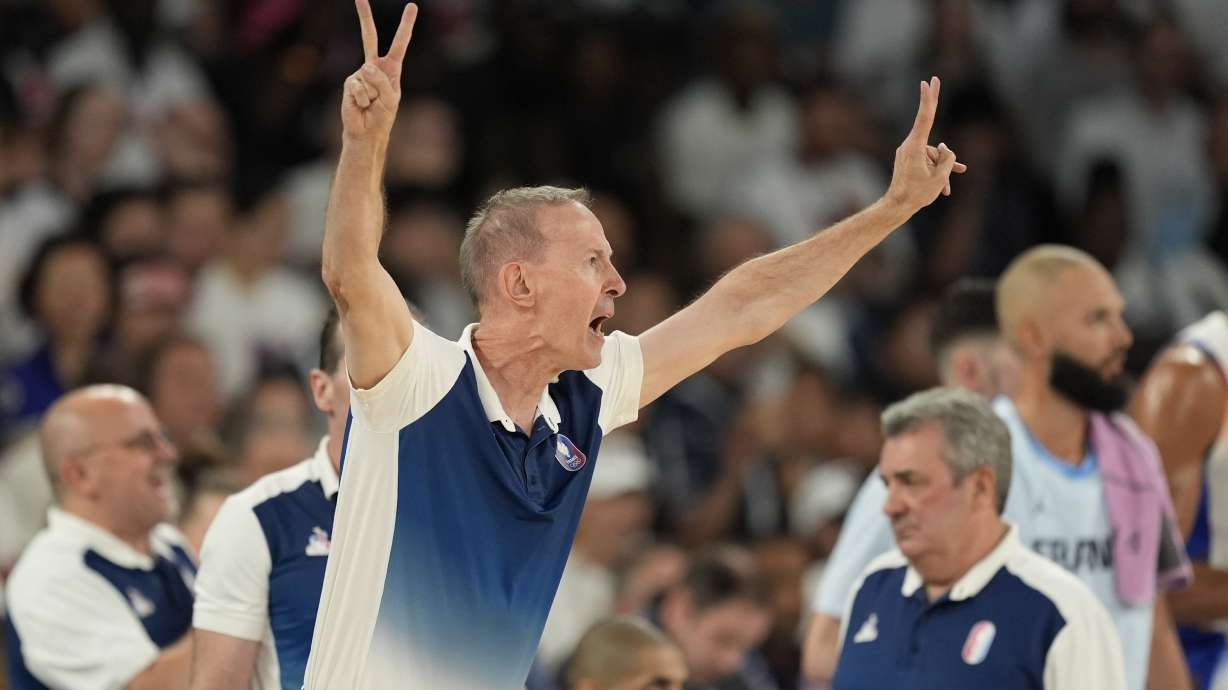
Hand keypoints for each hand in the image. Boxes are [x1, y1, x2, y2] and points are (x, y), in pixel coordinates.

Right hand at [341, 0, 417, 142]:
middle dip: (364, 17)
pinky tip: (362, 105)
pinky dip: (363, 99)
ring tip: (372, 104)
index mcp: (391, 68)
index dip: (406, 26)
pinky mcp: (349, 83)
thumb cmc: (382, 116)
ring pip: (369, 76)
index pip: (399, 43)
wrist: (366, 132)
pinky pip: (359, 87)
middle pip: (369, 37)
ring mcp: (360, 73)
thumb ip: (383, 82)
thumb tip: (366, 66)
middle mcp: (374, 66)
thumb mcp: (391, 99)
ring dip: (374, 94)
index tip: (412, 7)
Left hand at [884, 76, 967, 213]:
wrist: (896, 207)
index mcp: (915, 147)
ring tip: (944, 189)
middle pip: (933, 137)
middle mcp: (910, 146)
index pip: (925, 118)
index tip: (928, 83)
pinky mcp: (909, 159)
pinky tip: (944, 188)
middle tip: (934, 79)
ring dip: (942, 170)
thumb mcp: (940, 177)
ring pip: (933, 154)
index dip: (928, 99)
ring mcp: (908, 152)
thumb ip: (948, 158)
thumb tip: (945, 149)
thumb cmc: (917, 194)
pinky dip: (936, 171)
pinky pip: (927, 160)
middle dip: (938, 132)